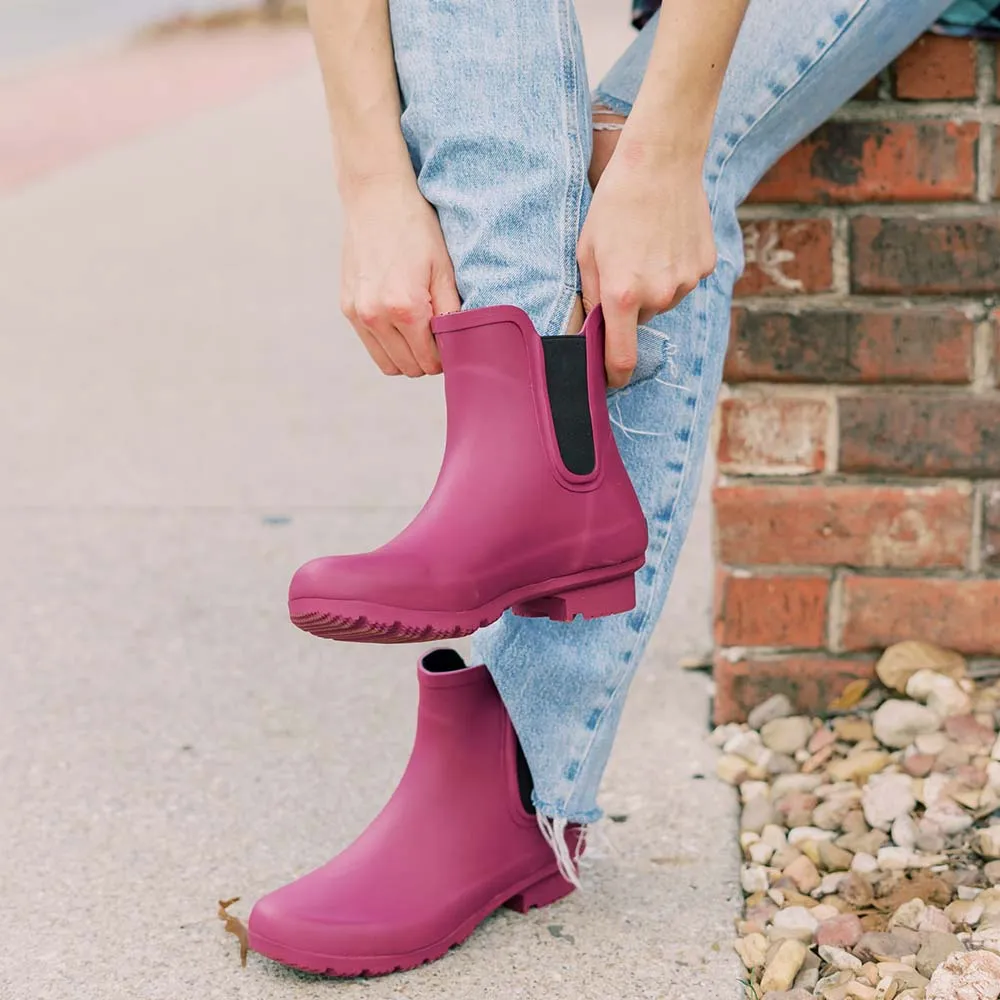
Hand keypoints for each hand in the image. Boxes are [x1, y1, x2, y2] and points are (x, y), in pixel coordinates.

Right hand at [340, 176, 460, 375]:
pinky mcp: (347, 307)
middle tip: (440, 337)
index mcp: (405, 308)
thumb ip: (451, 314)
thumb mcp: (444, 269)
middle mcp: (376, 316)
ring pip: (388, 364)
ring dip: (407, 357)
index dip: (446, 358)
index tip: (453, 343)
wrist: (376, 197)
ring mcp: (358, 313)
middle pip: (409, 368)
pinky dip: (389, 344)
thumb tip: (458, 347)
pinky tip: (400, 321)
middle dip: (428, 359)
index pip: (429, 361)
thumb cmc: (416, 228)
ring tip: (420, 332)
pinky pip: (371, 345)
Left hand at [578, 140, 716, 387]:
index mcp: (622, 295)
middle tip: (623, 265)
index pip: (621, 358)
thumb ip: (590, 297)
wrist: (661, 162)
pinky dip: (674, 268)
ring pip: (664, 300)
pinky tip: (666, 239)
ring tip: (646, 245)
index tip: (609, 379)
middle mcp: (658, 295)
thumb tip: (593, 331)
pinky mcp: (705, 266)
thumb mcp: (586, 251)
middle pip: (641, 321)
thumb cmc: (613, 205)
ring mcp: (686, 282)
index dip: (614, 374)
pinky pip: (685, 281)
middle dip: (629, 306)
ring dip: (653, 285)